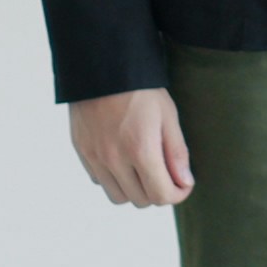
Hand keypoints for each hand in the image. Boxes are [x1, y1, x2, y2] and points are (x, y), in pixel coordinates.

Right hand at [68, 89, 192, 207]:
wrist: (101, 66)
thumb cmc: (140, 89)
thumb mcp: (167, 115)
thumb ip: (176, 153)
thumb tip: (184, 183)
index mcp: (140, 150)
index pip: (161, 196)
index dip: (178, 194)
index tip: (183, 184)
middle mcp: (115, 159)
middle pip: (141, 200)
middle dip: (158, 191)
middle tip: (165, 173)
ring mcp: (95, 157)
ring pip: (118, 197)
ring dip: (134, 190)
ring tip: (143, 168)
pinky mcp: (82, 152)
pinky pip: (100, 181)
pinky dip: (114, 178)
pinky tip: (122, 158)